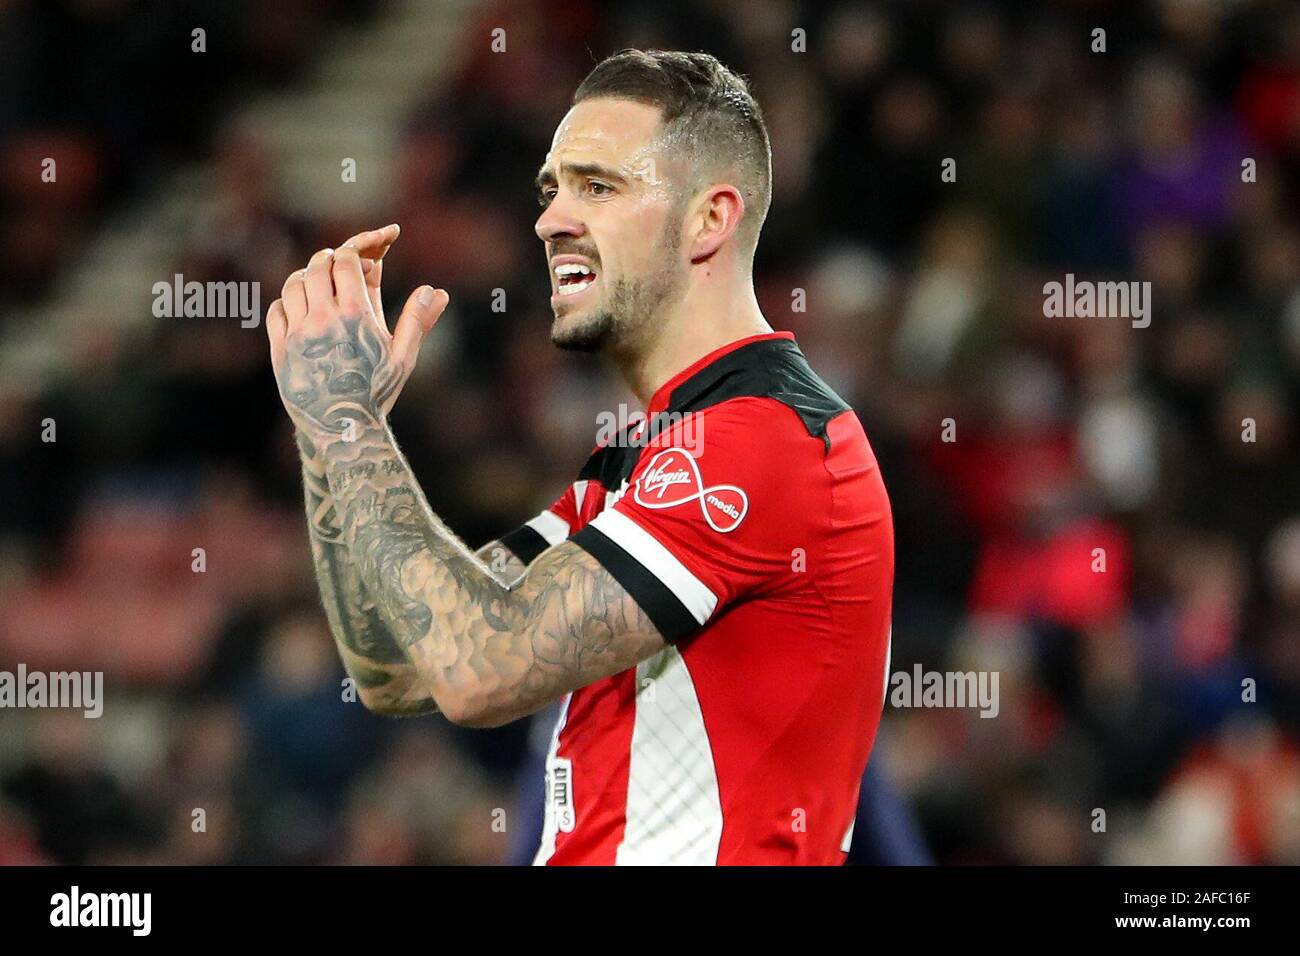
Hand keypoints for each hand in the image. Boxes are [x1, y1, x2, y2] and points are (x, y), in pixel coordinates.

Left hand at [266, 232, 448, 441]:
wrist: (344, 430)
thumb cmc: (378, 393)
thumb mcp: (403, 358)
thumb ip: (418, 320)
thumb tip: (437, 292)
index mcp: (355, 315)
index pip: (345, 261)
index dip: (354, 252)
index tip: (361, 257)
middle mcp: (323, 319)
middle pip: (317, 267)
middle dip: (329, 259)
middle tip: (338, 263)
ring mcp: (298, 333)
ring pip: (293, 285)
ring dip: (306, 277)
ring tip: (319, 283)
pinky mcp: (280, 349)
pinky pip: (277, 310)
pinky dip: (288, 302)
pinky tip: (301, 308)